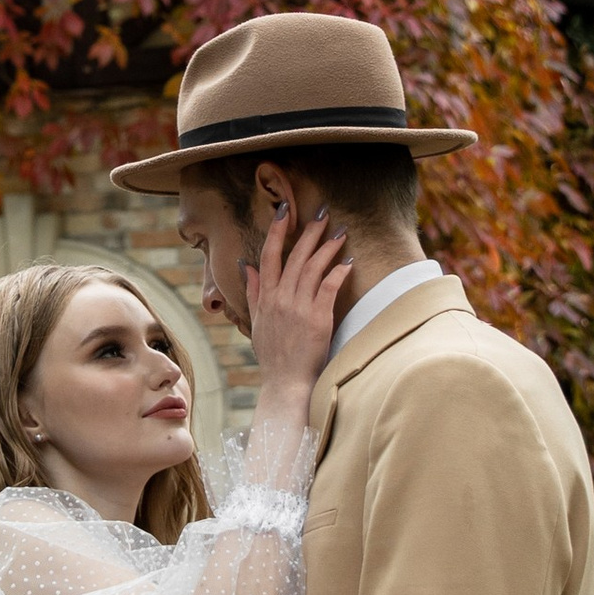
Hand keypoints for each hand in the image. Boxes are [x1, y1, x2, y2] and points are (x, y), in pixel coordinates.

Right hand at [244, 203, 348, 400]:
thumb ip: (253, 291)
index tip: (285, 211)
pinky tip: (348, 261)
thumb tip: (245, 266)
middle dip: (309, 232)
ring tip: (340, 232)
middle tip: (322, 213)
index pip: (269, 256)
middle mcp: (280, 298)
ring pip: (312, 268)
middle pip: (295, 256)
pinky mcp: (317, 318)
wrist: (286, 383)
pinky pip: (328, 287)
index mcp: (265, 298)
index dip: (276, 231)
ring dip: (328, 247)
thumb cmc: (273, 355)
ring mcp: (298, 308)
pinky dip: (338, 272)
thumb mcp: (256, 322)